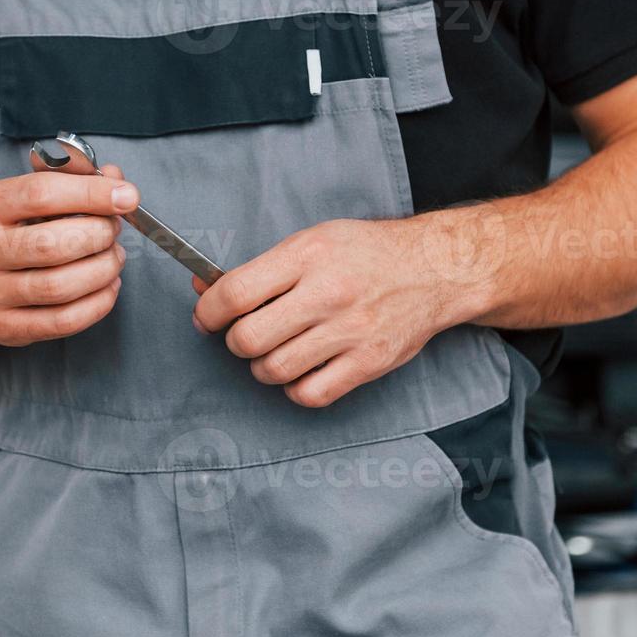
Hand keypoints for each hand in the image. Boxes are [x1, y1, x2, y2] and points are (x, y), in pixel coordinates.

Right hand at [0, 165, 138, 345]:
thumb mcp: (14, 197)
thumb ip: (65, 180)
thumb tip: (115, 179)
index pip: (40, 194)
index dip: (91, 194)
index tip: (127, 196)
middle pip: (53, 244)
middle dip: (99, 234)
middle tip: (113, 228)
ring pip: (61, 286)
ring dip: (103, 268)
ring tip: (114, 256)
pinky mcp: (6, 329)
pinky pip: (64, 321)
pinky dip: (98, 303)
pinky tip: (107, 286)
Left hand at [192, 217, 467, 407]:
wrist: (434, 269)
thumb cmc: (366, 254)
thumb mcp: (311, 242)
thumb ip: (260, 269)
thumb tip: (202, 289)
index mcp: (307, 255)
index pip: (235, 293)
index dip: (209, 312)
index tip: (208, 318)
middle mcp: (328, 293)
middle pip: (248, 339)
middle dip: (236, 343)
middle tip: (246, 336)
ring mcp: (350, 330)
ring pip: (274, 370)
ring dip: (264, 367)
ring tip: (277, 351)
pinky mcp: (368, 362)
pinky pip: (310, 394)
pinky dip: (296, 388)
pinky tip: (303, 370)